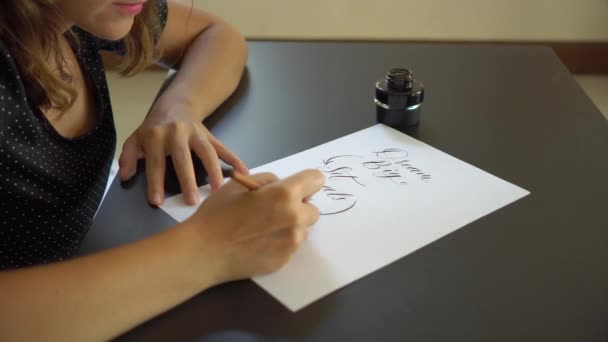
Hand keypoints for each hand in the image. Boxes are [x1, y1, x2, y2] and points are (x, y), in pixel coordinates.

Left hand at [118, 102, 247, 205]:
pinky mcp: (210, 135)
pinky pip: (223, 148)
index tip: (157, 201)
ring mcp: (196, 133)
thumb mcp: (136, 138)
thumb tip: (126, 176)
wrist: (176, 105)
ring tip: (218, 190)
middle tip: (192, 200)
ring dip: (214, 170)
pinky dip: (235, 160)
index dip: (155, 182)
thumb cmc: (154, 128)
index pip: (155, 161)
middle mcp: (177, 133)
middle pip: (183, 157)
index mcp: (156, 135)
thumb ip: (129, 157)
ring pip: (207, 152)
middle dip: (187, 179)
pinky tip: (244, 173)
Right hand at [183, 169, 324, 282]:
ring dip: (291, 226)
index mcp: (284, 194)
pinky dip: (281, 242)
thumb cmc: (218, 213)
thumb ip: (268, 181)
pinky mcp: (286, 260)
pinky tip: (260, 243)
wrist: (204, 251)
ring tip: (264, 228)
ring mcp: (292, 242)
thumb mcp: (239, 185)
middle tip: (275, 210)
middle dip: (299, 207)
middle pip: (313, 209)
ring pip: (303, 229)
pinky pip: (292, 246)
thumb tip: (283, 185)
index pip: (316, 180)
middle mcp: (294, 218)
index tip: (298, 187)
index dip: (307, 181)